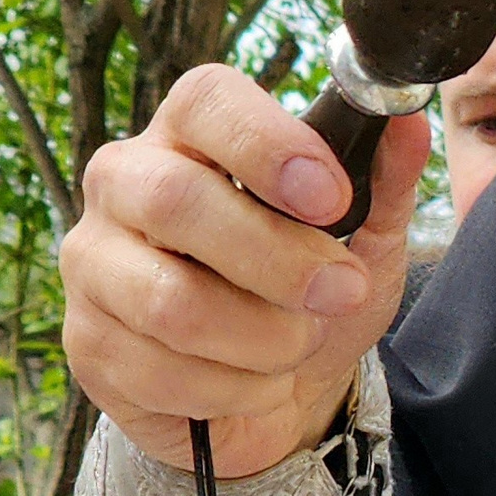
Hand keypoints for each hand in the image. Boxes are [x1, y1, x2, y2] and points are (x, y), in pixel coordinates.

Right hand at [60, 66, 427, 478]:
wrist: (280, 394)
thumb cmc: (313, 296)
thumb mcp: (366, 240)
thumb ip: (385, 184)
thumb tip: (409, 125)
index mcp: (191, 136)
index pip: (205, 101)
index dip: (268, 143)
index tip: (331, 196)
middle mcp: (124, 183)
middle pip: (177, 201)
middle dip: (277, 259)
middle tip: (342, 291)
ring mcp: (94, 262)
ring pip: (171, 302)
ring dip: (263, 337)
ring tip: (299, 344)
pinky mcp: (86, 342)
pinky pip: (161, 371)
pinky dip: (234, 390)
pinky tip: (255, 384)